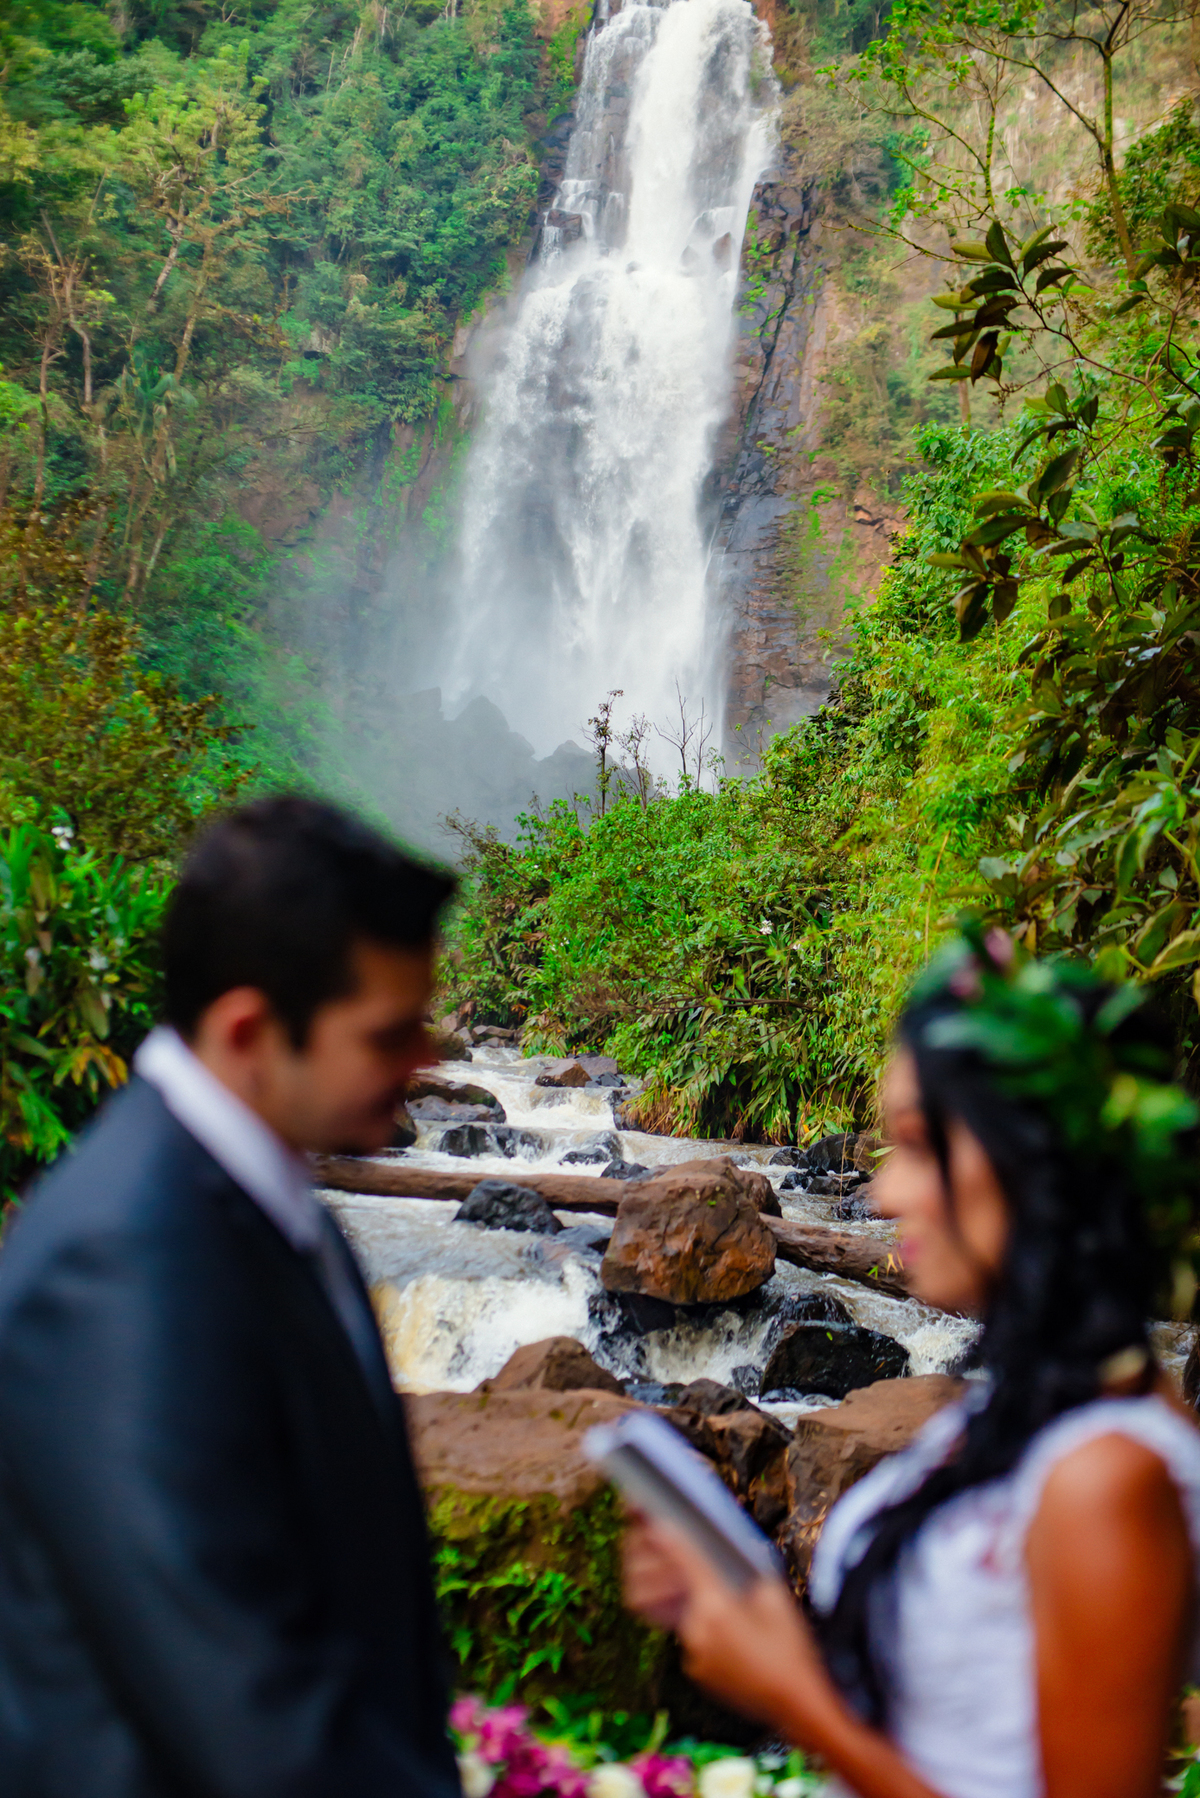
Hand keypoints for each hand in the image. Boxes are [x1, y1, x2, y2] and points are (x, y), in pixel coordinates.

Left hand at [622, 1519, 831, 1730]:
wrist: (796, 1705)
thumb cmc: (791, 1650)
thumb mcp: (774, 1599)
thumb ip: (748, 1572)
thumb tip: (734, 1553)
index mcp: (716, 1606)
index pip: (687, 1563)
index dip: (671, 1540)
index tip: (656, 1522)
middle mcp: (696, 1630)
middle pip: (683, 1590)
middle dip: (684, 1577)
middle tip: (715, 1581)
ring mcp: (693, 1654)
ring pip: (690, 1616)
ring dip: (703, 1608)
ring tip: (738, 1620)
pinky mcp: (696, 1671)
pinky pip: (695, 1639)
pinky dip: (709, 1633)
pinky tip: (738, 1642)